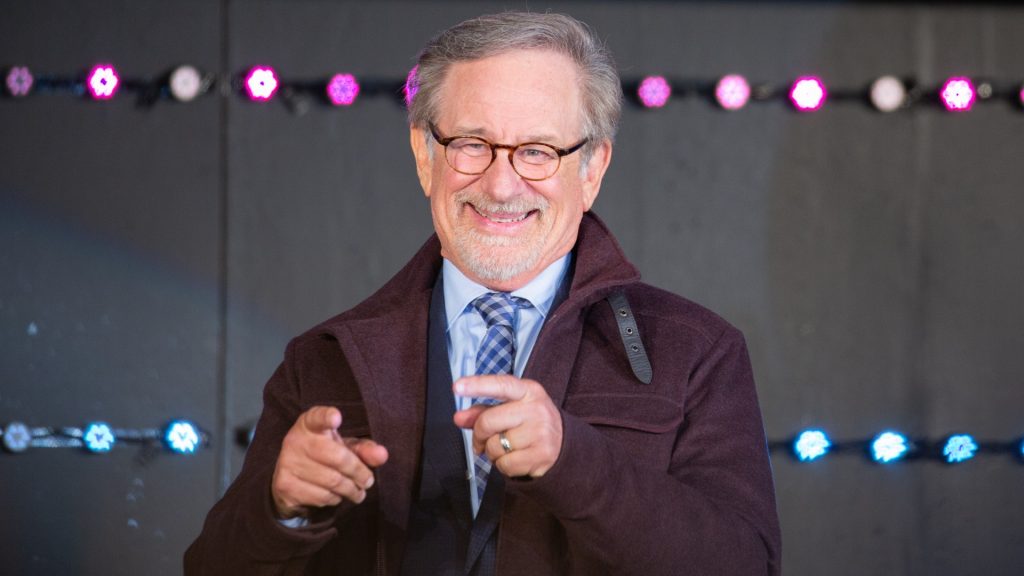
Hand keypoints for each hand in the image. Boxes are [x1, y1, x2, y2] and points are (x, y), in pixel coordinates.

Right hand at [271, 406, 388, 518]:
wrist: (290, 476)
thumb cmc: (324, 454)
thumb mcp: (343, 446)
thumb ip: (364, 449)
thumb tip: (382, 455)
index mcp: (310, 423)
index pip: (317, 417)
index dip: (326, 417)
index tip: (336, 418)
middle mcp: (295, 439)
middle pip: (337, 457)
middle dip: (358, 472)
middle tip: (368, 481)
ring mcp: (287, 462)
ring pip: (331, 481)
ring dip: (350, 489)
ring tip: (358, 492)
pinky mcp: (285, 485)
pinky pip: (321, 496)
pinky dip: (335, 499)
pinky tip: (336, 495)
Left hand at [452, 375, 562, 477]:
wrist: (564, 446)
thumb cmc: (531, 424)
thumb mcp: (511, 410)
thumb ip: (483, 411)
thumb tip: (459, 418)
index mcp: (528, 391)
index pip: (501, 385)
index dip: (477, 385)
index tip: (457, 387)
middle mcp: (536, 409)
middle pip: (489, 421)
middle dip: (479, 435)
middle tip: (482, 441)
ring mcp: (541, 432)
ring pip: (495, 446)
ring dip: (492, 452)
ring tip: (506, 449)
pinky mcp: (542, 455)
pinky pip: (505, 464)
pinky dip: (503, 466)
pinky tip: (515, 459)